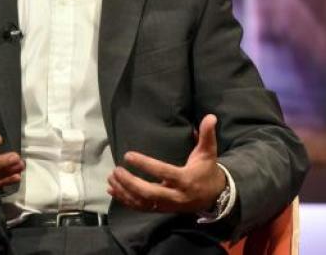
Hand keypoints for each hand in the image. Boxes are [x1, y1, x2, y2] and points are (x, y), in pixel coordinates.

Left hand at [107, 114, 225, 212]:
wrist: (214, 197)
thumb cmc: (207, 170)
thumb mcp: (208, 152)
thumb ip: (207, 134)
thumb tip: (211, 116)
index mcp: (185, 179)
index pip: (163, 172)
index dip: (145, 165)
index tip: (129, 155)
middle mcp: (175, 196)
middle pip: (149, 193)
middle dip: (130, 183)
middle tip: (117, 170)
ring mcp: (167, 205)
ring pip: (142, 203)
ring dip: (124, 192)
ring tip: (111, 178)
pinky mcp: (162, 210)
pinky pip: (141, 208)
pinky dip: (126, 200)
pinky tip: (112, 190)